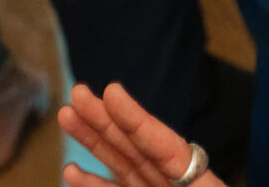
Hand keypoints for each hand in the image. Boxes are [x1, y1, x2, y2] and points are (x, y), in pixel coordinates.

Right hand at [58, 83, 224, 186]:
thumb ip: (184, 169)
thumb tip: (164, 150)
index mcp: (201, 181)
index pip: (166, 146)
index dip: (138, 120)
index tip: (113, 92)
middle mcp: (174, 183)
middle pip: (138, 147)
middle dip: (106, 119)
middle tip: (78, 92)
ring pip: (122, 165)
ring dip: (93, 142)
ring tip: (66, 116)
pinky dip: (94, 184)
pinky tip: (72, 171)